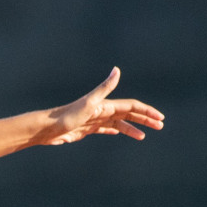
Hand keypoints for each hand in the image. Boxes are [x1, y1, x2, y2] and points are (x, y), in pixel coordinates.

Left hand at [37, 68, 164, 145]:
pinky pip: (104, 129)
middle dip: (144, 119)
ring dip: (132, 128)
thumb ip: (104, 87)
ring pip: (118, 123)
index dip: (146, 111)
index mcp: (105, 105)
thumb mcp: (88, 102)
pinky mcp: (86, 129)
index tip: (160, 118)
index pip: (131, 106)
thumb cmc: (66, 116)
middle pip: (128, 114)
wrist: (46, 128)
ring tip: (143, 136)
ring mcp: (94, 120)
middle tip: (160, 126)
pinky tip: (118, 134)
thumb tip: (117, 69)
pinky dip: (114, 130)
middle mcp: (101, 110)